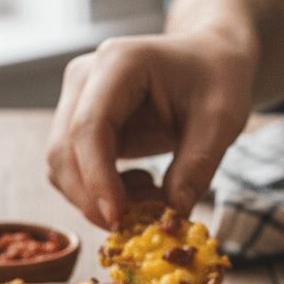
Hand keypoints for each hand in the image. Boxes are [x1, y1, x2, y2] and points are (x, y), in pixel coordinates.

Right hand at [47, 31, 252, 228]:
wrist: (209, 58)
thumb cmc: (218, 78)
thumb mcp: (222, 119)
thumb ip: (198, 165)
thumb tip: (172, 214)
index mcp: (118, 63)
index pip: (88, 127)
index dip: (97, 178)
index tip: (117, 219)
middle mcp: (85, 78)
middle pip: (63, 150)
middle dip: (91, 198)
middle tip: (133, 225)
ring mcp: (77, 100)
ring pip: (61, 165)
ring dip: (95, 198)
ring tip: (151, 195)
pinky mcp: (79, 124)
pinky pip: (74, 169)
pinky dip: (100, 192)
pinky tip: (141, 185)